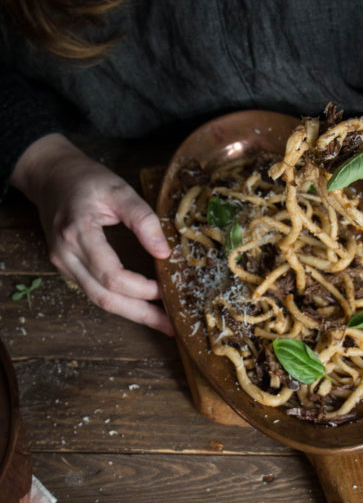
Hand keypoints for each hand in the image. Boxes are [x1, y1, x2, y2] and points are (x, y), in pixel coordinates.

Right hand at [11, 133, 174, 334]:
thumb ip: (143, 219)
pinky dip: (121, 301)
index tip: (166, 289)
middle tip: (171, 326)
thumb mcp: (119, 190)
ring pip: (98, 300)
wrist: (51, 176)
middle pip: (104, 297)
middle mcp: (66, 254)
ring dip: (133, 313)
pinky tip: (142, 305)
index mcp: (77, 232)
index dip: (140, 287)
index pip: (110, 274)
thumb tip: (164, 252)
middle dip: (141, 314)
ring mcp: (64, 264)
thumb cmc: (86, 180)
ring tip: (162, 322)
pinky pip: (95, 291)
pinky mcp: (68, 268)